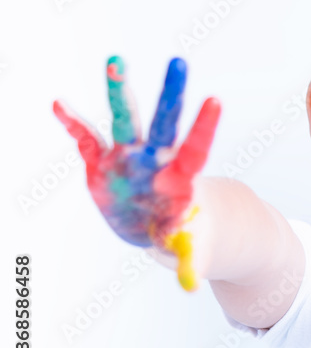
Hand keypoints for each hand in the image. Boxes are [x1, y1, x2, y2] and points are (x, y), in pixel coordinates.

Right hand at [52, 56, 219, 290]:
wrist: (152, 224)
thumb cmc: (176, 231)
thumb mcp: (183, 247)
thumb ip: (186, 258)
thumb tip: (193, 286)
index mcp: (179, 177)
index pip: (195, 148)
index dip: (203, 126)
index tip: (215, 99)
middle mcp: (154, 158)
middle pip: (164, 122)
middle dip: (171, 93)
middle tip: (180, 61)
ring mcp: (127, 156)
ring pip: (123, 118)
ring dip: (118, 91)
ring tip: (116, 61)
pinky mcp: (101, 162)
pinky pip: (85, 140)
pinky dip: (72, 124)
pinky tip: (58, 105)